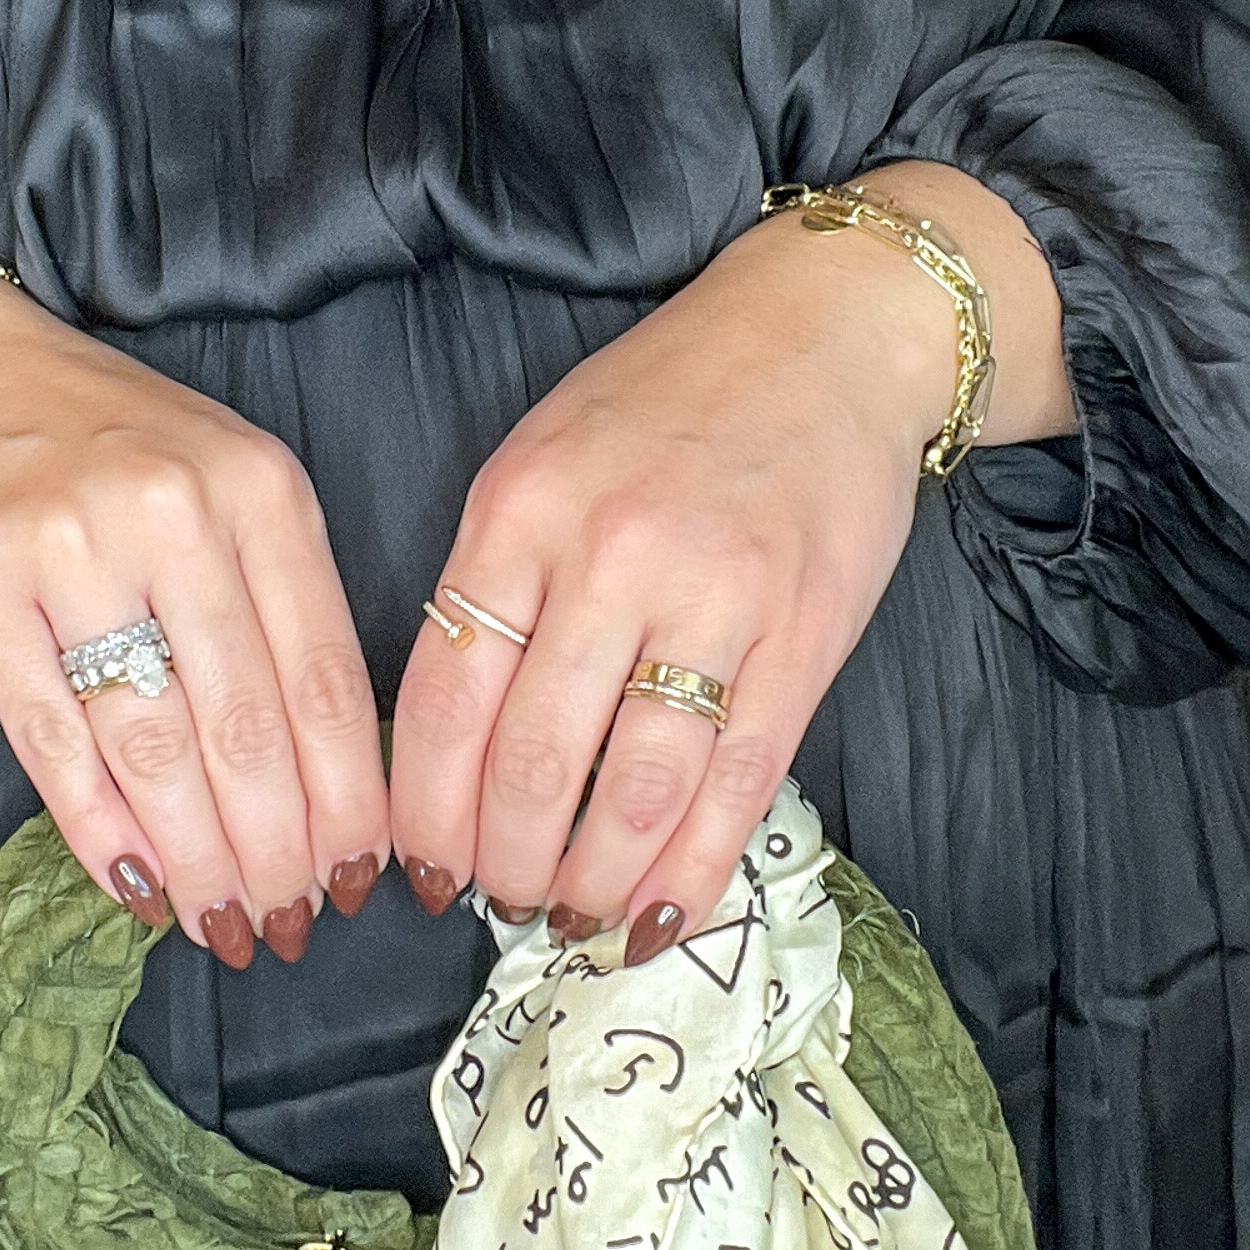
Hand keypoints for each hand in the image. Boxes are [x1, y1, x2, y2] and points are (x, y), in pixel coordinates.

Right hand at [0, 213, 386, 964]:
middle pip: (246, 723)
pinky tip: (130, 882)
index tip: (357, 878)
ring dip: (194, 855)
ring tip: (218, 921)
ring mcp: (69, 544)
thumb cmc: (101, 446)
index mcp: (261, 490)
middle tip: (285, 925)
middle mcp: (174, 511)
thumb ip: (275, 609)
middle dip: (276, 848)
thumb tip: (323, 788)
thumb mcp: (222, 489)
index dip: (347, 798)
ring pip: (154, 742)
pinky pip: (50, 735)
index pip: (326, 676)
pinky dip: (96, 825)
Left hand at [387, 172, 1068, 960]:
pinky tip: (663, 914)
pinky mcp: (805, 633)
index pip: (443, 696)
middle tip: (503, 904)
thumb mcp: (542, 458)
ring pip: (635, 789)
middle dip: (507, 864)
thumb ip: (494, 580)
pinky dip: (694, 868)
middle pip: (534, 760)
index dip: (426, 809)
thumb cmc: (669, 402)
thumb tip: (448, 747)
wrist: (828, 331)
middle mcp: (610, 554)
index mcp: (520, 510)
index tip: (421, 870)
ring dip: (594, 880)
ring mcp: (716, 596)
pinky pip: (738, 781)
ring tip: (573, 918)